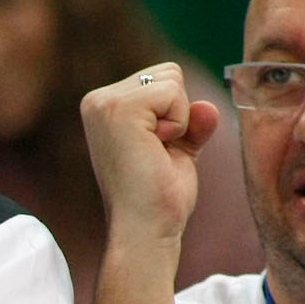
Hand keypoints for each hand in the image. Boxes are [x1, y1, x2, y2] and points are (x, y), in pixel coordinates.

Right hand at [79, 63, 219, 249]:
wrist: (145, 231)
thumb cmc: (158, 199)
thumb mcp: (179, 150)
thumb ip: (192, 123)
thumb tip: (207, 107)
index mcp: (103, 107)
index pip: (161, 79)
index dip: (175, 115)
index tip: (155, 152)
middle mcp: (96, 100)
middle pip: (168, 73)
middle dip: (178, 112)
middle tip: (157, 153)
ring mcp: (103, 103)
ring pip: (172, 79)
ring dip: (179, 117)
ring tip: (155, 152)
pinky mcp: (118, 109)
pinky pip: (173, 92)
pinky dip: (178, 122)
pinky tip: (156, 149)